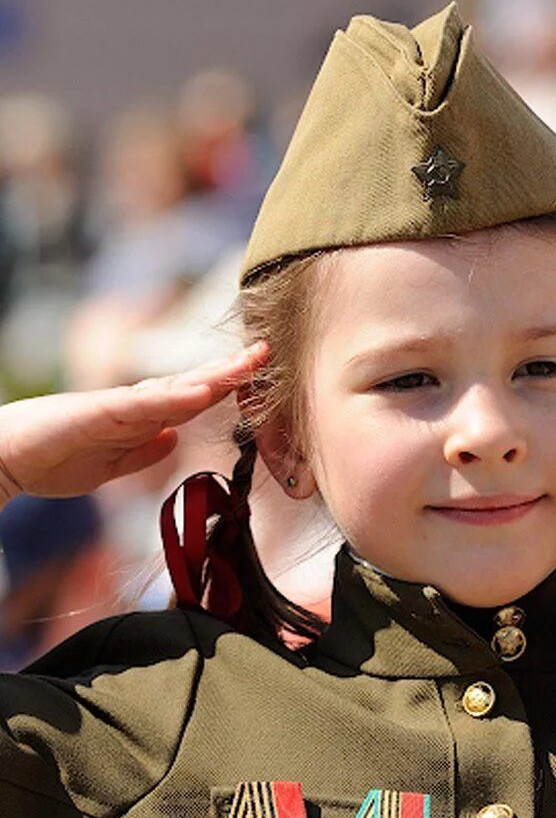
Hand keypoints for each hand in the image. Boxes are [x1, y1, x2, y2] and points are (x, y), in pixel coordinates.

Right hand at [0, 342, 268, 502]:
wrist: (2, 461)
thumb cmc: (50, 460)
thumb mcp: (111, 466)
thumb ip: (143, 452)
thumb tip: (174, 439)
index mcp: (140, 418)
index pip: (192, 399)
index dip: (226, 386)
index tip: (259, 374)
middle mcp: (135, 406)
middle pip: (192, 384)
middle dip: (232, 369)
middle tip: (267, 351)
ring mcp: (119, 406)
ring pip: (176, 387)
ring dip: (214, 375)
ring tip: (248, 363)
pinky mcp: (98, 412)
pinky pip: (145, 405)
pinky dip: (176, 398)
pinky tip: (204, 392)